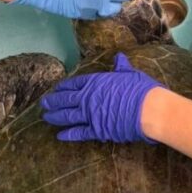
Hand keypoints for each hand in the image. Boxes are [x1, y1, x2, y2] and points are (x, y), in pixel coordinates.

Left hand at [41, 53, 164, 142]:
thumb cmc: (141, 89)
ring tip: (45, 117)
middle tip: (44, 103)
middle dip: (53, 101)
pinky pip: (78, 132)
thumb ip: (121, 67)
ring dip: (55, 116)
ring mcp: (90, 114)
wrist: (148, 110)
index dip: (64, 86)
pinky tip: (59, 135)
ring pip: (67, 115)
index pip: (75, 83)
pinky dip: (68, 134)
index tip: (57, 89)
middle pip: (66, 99)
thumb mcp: (130, 74)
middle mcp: (88, 97)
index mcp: (96, 82)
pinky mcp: (96, 130)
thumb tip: (119, 57)